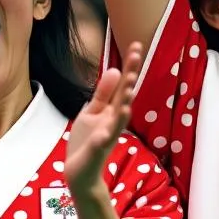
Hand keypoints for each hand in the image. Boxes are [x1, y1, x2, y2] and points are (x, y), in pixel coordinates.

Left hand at [65, 44, 142, 197]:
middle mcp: (113, 120)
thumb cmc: (86, 141)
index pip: (122, 84)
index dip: (129, 66)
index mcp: (111, 110)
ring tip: (131, 85)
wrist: (81, 172)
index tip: (136, 45)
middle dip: (131, 75)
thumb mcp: (92, 112)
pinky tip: (114, 122)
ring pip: (119, 116)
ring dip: (125, 101)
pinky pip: (104, 138)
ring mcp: (107, 134)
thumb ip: (103, 94)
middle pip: (124, 95)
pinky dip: (109, 131)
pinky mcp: (97, 148)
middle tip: (137, 54)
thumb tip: (115, 69)